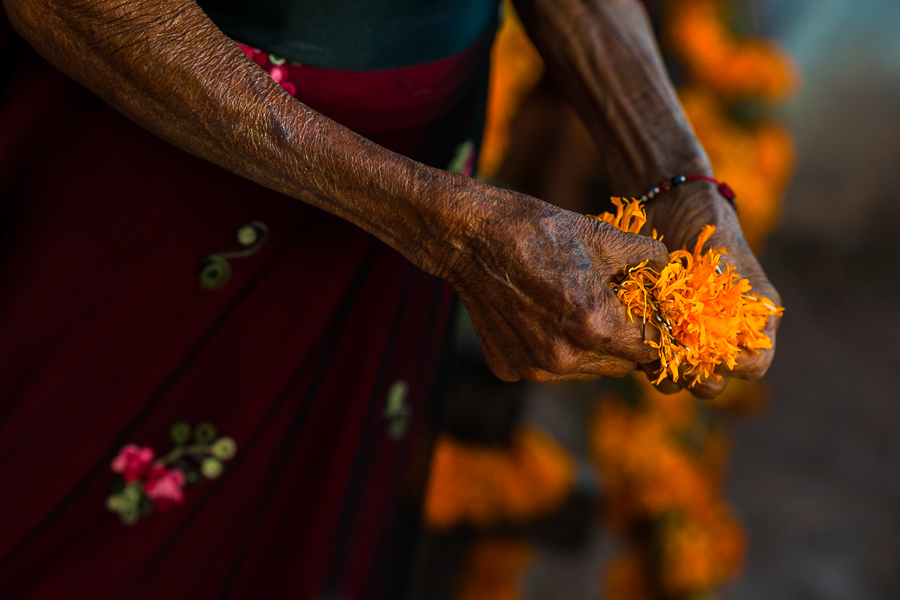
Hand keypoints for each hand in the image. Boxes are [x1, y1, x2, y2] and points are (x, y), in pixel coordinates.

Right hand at [441, 186, 668, 381]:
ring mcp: (534, 369)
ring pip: (588, 371)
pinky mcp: (510, 370)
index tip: (652, 312)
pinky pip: (550, 370)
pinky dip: (554, 349)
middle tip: (613, 306)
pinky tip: (540, 316)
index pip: (652, 346)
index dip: (657, 327)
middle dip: (626, 339)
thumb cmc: (539, 232)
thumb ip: (649, 260)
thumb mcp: (603, 236)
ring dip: (592, 348)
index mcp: (596, 324)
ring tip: (573, 308)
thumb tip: (670, 273)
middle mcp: (566, 358)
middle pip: (622, 365)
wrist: (472, 239)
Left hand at [641, 184, 782, 397]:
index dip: (735, 365)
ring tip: (651, 347)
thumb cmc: (707, 226)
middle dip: (695, 376)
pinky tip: (631, 334)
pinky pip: (650, 361)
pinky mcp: (655, 333)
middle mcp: (720, 335)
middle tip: (674, 354)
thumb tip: (721, 322)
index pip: (754, 365)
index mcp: (751, 319)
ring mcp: (685, 338)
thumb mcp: (723, 253)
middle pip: (713, 382)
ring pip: (679, 380)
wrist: (670, 207)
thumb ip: (728, 285)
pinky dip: (641, 355)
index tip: (710, 349)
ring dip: (665, 371)